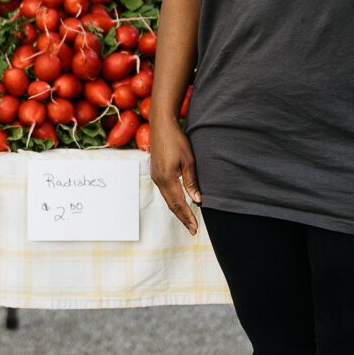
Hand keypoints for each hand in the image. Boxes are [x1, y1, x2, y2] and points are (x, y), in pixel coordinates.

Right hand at [148, 120, 201, 234]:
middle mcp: (159, 179)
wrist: (161, 125)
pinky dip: (173, 201)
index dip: (187, 217)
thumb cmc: (176, 140)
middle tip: (193, 230)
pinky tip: (180, 203)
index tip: (195, 228)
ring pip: (167, 199)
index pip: (178, 203)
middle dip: (182, 218)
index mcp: (167, 178)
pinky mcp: (156, 172)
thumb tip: (197, 200)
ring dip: (178, 210)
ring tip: (188, 220)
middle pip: (171, 204)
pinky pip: (165, 191)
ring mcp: (156, 176)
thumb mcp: (188, 160)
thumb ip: (191, 181)